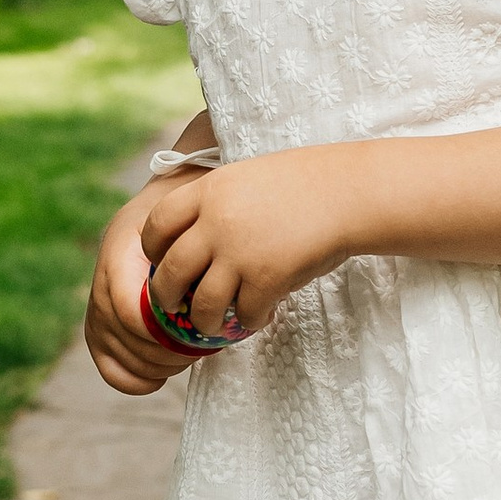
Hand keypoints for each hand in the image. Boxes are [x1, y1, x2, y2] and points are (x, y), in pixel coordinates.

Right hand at [84, 187, 193, 396]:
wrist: (154, 214)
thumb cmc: (178, 220)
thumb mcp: (186, 220)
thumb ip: (190, 249)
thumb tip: (212, 287)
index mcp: (118, 257)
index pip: (131, 312)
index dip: (164, 331)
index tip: (197, 328)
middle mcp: (100, 288)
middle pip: (131, 341)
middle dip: (173, 350)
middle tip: (205, 344)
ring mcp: (97, 314)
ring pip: (124, 359)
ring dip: (163, 365)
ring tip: (191, 353)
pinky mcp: (99, 334)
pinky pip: (112, 371)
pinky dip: (139, 381)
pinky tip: (163, 374)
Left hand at [137, 148, 347, 346]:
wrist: (349, 192)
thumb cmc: (304, 182)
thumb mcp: (248, 176)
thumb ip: (218, 203)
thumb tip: (195, 240)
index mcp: (209, 191)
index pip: (156, 223)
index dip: (152, 248)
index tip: (159, 260)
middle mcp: (216, 223)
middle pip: (169, 272)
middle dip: (166, 296)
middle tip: (174, 305)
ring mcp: (239, 253)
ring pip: (202, 304)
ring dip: (204, 320)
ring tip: (213, 324)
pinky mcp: (266, 279)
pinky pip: (244, 314)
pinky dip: (248, 322)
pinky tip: (258, 317)